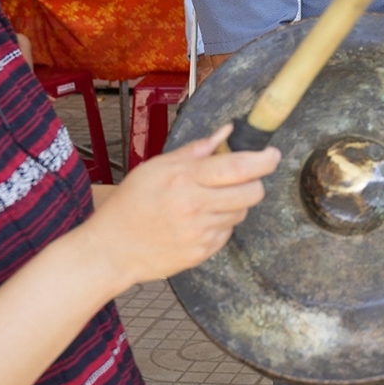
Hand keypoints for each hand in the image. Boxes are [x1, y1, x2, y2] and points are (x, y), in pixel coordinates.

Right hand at [83, 124, 276, 284]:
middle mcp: (195, 207)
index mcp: (184, 180)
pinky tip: (197, 221)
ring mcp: (200, 233)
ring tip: (206, 201)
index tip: (272, 154)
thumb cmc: (131, 203)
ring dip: (234, 203)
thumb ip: (196, 150)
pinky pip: (228, 232)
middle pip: (252, 193)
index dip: (264, 160)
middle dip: (253, 182)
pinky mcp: (202, 253)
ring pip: (241, 212)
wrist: (111, 250)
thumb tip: (227, 132)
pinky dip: (221, 224)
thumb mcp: (156, 167)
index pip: (239, 167)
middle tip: (240, 178)